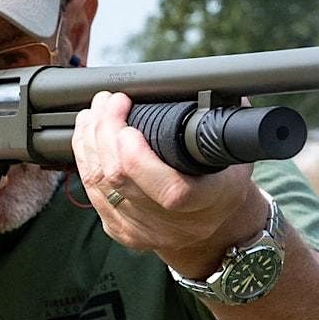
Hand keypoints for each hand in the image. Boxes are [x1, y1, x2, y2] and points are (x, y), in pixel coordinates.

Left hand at [71, 91, 265, 274]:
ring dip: (90, 140)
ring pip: (98, 182)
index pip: (165, 188)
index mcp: (203, 204)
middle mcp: (170, 223)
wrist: (213, 233)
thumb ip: (220, 126)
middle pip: (120, 177)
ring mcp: (140, 229)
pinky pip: (91, 191)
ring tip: (94, 112)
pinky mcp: (119, 229)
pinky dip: (85, 158)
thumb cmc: (223, 185)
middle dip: (106, 130)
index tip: (130, 118)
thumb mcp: (233, 157)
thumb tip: (211, 87)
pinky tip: (87, 136)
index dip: (137, 154)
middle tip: (109, 101)